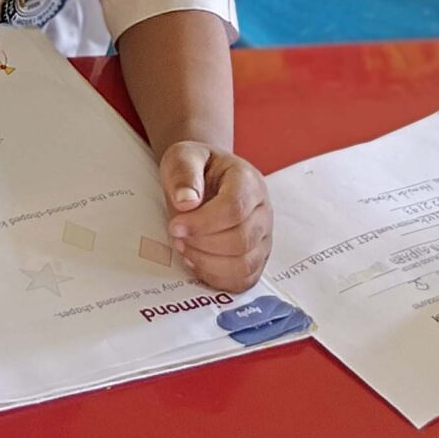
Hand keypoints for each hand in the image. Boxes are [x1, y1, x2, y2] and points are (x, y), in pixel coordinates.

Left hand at [157, 143, 272, 293]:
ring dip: (208, 263)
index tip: (175, 225)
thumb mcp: (184, 156)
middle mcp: (263, 211)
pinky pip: (243, 281)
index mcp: (248, 181)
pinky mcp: (257, 259)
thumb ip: (184, 173)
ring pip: (245, 265)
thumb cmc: (197, 167)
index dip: (202, 223)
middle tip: (177, 236)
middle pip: (241, 241)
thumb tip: (186, 202)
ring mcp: (263, 237)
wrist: (206, 176)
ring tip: (185, 248)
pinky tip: (197, 262)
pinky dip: (217, 278)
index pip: (235, 208)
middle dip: (202, 244)